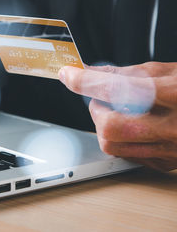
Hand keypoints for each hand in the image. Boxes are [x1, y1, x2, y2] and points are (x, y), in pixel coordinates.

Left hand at [59, 62, 176, 170]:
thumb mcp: (171, 71)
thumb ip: (128, 73)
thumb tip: (91, 72)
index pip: (118, 88)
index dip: (86, 81)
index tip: (68, 75)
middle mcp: (175, 128)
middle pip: (110, 127)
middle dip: (96, 109)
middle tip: (102, 97)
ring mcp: (172, 150)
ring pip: (113, 145)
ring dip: (104, 124)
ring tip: (119, 110)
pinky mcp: (168, 163)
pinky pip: (128, 155)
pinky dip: (120, 138)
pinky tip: (133, 125)